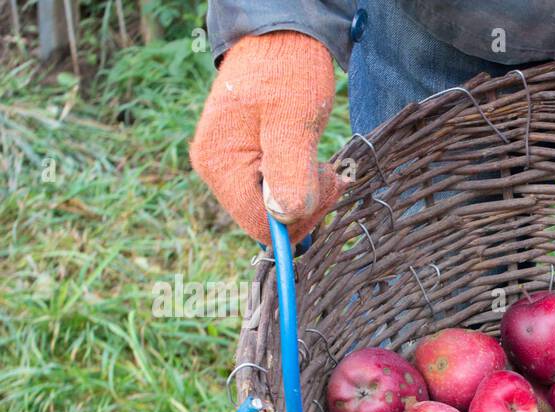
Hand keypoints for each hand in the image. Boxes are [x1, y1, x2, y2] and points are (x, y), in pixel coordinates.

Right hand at [189, 32, 345, 245]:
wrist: (281, 39)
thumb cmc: (287, 71)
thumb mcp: (294, 120)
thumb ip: (289, 170)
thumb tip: (284, 216)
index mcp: (219, 164)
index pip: (258, 225)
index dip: (299, 219)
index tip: (328, 188)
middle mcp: (216, 170)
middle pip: (265, 220)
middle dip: (305, 205)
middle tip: (332, 175)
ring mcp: (229, 166)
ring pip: (274, 209)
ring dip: (307, 195)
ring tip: (324, 166)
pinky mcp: (245, 161)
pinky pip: (275, 191)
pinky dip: (301, 184)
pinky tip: (312, 164)